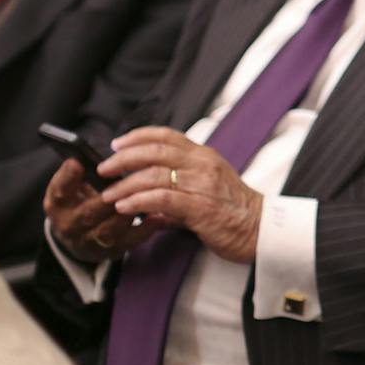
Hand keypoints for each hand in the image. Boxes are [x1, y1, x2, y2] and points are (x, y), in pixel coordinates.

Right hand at [43, 157, 148, 264]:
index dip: (67, 178)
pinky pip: (129, 242)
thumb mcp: (72, 187)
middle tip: (124, 184)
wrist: (79, 236)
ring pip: (109, 230)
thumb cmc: (80, 201)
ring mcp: (90, 242)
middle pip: (87, 213)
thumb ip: (80, 172)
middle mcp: (70, 226)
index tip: (77, 163)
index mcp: (58, 205)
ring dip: (127, 214)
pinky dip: (145, 229)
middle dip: (107, 199)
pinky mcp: (111, 251)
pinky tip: (158, 217)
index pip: (58, 192)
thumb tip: (92, 154)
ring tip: (145, 198)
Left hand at [100, 127, 264, 263]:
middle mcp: (203, 165)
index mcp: (204, 156)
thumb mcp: (206, 189)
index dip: (138, 136)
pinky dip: (139, 202)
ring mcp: (202, 184)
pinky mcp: (200, 207)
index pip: (167, 135)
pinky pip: (162, 199)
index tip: (117, 144)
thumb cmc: (234, 210)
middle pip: (155, 151)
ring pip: (154, 175)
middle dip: (124, 159)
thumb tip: (145, 199)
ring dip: (125, 185)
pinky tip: (125, 208)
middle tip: (104, 169)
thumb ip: (176, 189)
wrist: (260, 229)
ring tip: (109, 195)